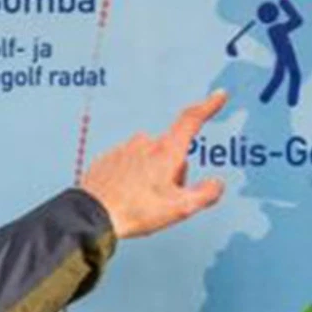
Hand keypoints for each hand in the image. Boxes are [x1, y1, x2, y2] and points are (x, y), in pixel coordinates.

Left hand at [80, 92, 229, 240]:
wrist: (93, 216)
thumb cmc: (134, 211)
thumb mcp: (180, 209)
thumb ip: (205, 194)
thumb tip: (216, 184)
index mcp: (166, 151)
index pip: (191, 120)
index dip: (208, 107)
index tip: (218, 96)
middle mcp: (145, 143)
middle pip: (172, 152)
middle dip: (173, 172)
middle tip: (163, 199)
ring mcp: (125, 149)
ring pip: (150, 159)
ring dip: (152, 176)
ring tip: (141, 202)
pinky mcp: (109, 158)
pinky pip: (130, 164)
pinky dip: (132, 178)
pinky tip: (126, 197)